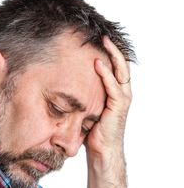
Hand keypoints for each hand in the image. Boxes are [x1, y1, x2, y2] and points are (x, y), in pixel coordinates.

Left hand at [85, 36, 131, 157]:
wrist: (102, 150)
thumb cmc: (94, 132)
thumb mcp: (89, 109)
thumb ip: (86, 96)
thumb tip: (66, 87)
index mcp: (116, 93)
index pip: (116, 69)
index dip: (110, 54)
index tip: (98, 42)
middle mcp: (122, 94)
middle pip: (121, 66)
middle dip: (113, 50)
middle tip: (103, 36)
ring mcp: (122, 99)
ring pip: (121, 72)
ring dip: (112, 56)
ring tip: (104, 42)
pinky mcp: (118, 106)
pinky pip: (113, 87)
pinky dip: (106, 75)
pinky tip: (97, 64)